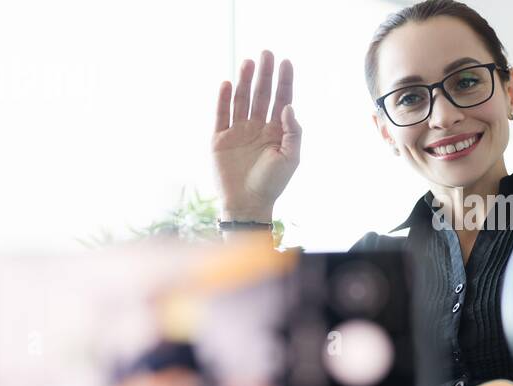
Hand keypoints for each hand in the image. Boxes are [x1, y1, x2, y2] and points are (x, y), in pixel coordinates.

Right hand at [213, 50, 301, 221]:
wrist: (248, 204)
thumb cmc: (273, 183)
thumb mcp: (291, 157)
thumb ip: (293, 131)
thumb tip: (288, 106)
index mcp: (277, 131)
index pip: (282, 99)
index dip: (284, 81)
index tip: (286, 62)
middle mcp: (257, 127)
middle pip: (262, 94)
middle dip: (265, 74)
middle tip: (267, 53)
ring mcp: (238, 131)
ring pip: (242, 100)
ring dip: (244, 81)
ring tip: (248, 62)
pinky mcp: (220, 139)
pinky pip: (221, 114)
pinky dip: (222, 99)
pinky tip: (226, 82)